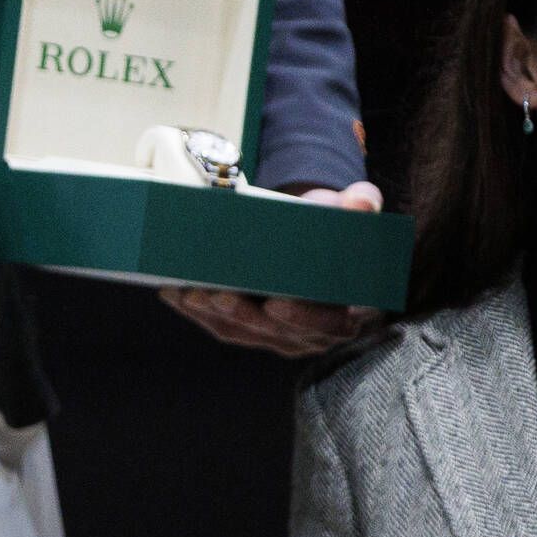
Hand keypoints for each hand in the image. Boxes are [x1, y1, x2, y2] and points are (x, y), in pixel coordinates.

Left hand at [162, 181, 387, 357]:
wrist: (314, 248)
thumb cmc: (333, 235)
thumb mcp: (350, 218)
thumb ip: (361, 206)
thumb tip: (362, 199)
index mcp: (346, 312)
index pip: (327, 323)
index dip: (302, 317)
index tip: (276, 303)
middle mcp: (312, 334)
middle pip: (276, 332)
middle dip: (244, 315)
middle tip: (218, 293)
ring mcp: (279, 336)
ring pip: (244, 332)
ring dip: (215, 315)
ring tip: (190, 293)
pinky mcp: (251, 332)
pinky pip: (223, 328)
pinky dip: (199, 313)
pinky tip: (175, 294)